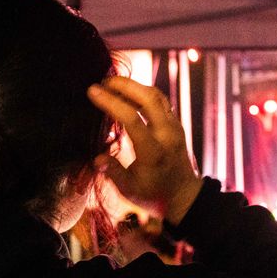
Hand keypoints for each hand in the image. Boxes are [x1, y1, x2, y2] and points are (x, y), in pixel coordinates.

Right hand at [87, 76, 201, 222]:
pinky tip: (128, 93)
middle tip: (103, 81)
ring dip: (134, 85)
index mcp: (153, 151)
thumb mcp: (129, 190)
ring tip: (112, 85)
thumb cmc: (154, 195)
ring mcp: (174, 127)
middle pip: (148, 97)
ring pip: (156, 96)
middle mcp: (167, 135)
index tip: (92, 91)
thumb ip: (113, 172)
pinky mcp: (176, 124)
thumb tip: (97, 158)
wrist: (184, 196)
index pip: (132, 118)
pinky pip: (160, 101)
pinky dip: (143, 92)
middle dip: (124, 84)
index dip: (110, 102)